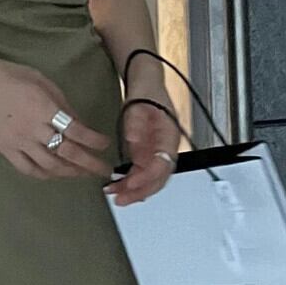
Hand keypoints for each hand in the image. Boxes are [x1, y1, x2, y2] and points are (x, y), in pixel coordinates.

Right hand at [0, 53, 113, 181]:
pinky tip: (55, 174)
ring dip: (70, 172)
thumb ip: (62, 104)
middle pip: (67, 152)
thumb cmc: (11, 76)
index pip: (75, 130)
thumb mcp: (43, 82)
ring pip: (49, 165)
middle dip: (89, 163)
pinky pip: (28, 168)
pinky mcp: (6, 150)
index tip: (105, 144)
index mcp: (44, 109)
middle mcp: (33, 129)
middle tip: (104, 170)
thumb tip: (80, 124)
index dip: (93, 140)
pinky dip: (44, 174)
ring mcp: (18, 142)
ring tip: (82, 173)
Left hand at [103, 86, 179, 205]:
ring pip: (151, 179)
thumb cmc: (146, 92)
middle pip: (158, 178)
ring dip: (134, 190)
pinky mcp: (149, 154)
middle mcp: (167, 148)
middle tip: (120, 199)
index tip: (130, 183)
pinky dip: (131, 182)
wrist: (147, 85)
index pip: (163, 165)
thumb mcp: (139, 103)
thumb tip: (133, 139)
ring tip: (115, 194)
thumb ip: (136, 122)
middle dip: (140, 191)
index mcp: (170, 137)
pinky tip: (118, 187)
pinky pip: (142, 173)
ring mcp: (158, 152)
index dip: (147, 177)